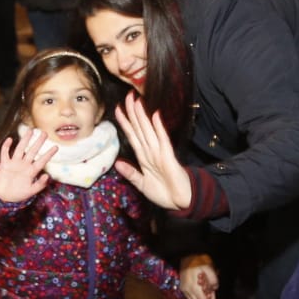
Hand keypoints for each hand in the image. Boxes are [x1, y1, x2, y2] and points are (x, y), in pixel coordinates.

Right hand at [0, 128, 58, 202]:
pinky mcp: (4, 164)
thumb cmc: (18, 194)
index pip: (41, 161)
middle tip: (45, 133)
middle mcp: (24, 165)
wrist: (4, 197)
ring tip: (30, 131)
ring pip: (20, 149)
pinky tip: (9, 139)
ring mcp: (14, 163)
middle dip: (38, 142)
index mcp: (31, 171)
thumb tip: (47, 176)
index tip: (56, 147)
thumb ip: (39, 185)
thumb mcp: (31, 191)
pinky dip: (6, 146)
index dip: (48, 154)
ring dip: (25, 140)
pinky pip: (5, 153)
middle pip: (32, 151)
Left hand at [113, 92, 193, 211]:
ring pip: (148, 131)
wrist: (181, 202)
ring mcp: (160, 153)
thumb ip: (131, 174)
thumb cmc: (164, 193)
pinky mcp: (169, 157)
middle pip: (139, 129)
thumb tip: (117, 163)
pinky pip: (162, 141)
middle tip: (128, 96)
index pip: (133, 135)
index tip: (118, 109)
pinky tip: (155, 116)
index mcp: (144, 157)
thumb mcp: (142, 184)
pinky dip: (158, 128)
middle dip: (132, 113)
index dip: (125, 122)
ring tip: (136, 101)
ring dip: (142, 116)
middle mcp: (151, 151)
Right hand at [179, 254, 218, 298]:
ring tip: (204, 288)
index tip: (213, 294)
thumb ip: (213, 280)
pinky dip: (195, 295)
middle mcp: (187, 291)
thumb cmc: (198, 261)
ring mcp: (184, 290)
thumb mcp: (209, 268)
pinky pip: (190, 297)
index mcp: (194, 287)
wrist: (187, 255)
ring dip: (200, 298)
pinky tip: (198, 287)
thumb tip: (214, 288)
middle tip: (209, 291)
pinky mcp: (182, 288)